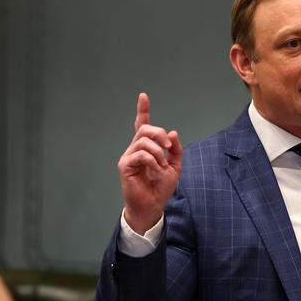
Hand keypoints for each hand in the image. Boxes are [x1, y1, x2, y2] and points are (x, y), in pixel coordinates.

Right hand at [118, 93, 182, 234]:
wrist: (153, 204)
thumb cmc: (161, 186)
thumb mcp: (175, 166)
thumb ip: (175, 150)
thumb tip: (173, 133)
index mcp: (147, 147)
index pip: (142, 124)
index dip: (142, 110)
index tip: (143, 96)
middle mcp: (136, 148)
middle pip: (145, 128)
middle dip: (159, 134)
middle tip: (168, 147)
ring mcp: (129, 156)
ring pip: (143, 141)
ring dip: (158, 152)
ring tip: (162, 165)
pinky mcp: (125, 166)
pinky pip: (140, 155)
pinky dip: (152, 161)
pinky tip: (156, 170)